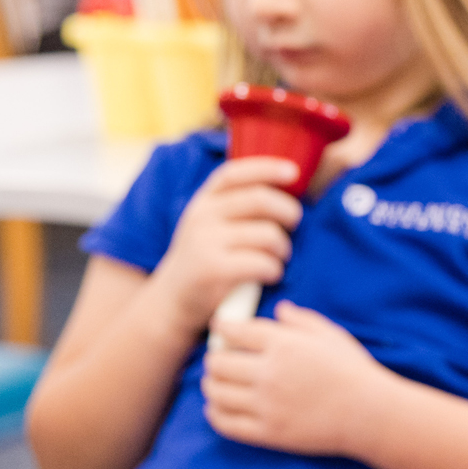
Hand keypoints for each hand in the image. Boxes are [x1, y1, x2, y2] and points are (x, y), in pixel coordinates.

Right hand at [150, 156, 302, 331]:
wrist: (173, 300)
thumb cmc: (207, 258)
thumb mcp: (213, 225)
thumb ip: (240, 206)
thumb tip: (291, 187)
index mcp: (204, 201)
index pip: (234, 173)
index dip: (266, 168)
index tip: (294, 171)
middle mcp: (201, 216)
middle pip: (260, 199)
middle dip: (289, 211)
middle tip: (294, 225)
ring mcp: (205, 241)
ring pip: (268, 233)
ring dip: (283, 248)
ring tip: (279, 257)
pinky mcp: (212, 269)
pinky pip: (262, 262)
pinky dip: (275, 269)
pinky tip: (270, 274)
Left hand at [202, 301, 389, 457]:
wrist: (370, 414)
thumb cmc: (353, 371)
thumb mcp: (332, 336)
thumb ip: (302, 320)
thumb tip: (280, 310)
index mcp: (284, 345)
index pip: (235, 331)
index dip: (223, 327)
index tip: (222, 329)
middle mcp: (269, 373)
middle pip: (217, 362)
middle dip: (214, 357)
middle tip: (219, 358)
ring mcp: (266, 405)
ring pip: (216, 392)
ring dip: (211, 384)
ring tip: (217, 382)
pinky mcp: (267, 432)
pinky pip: (224, 423)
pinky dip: (214, 413)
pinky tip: (219, 406)